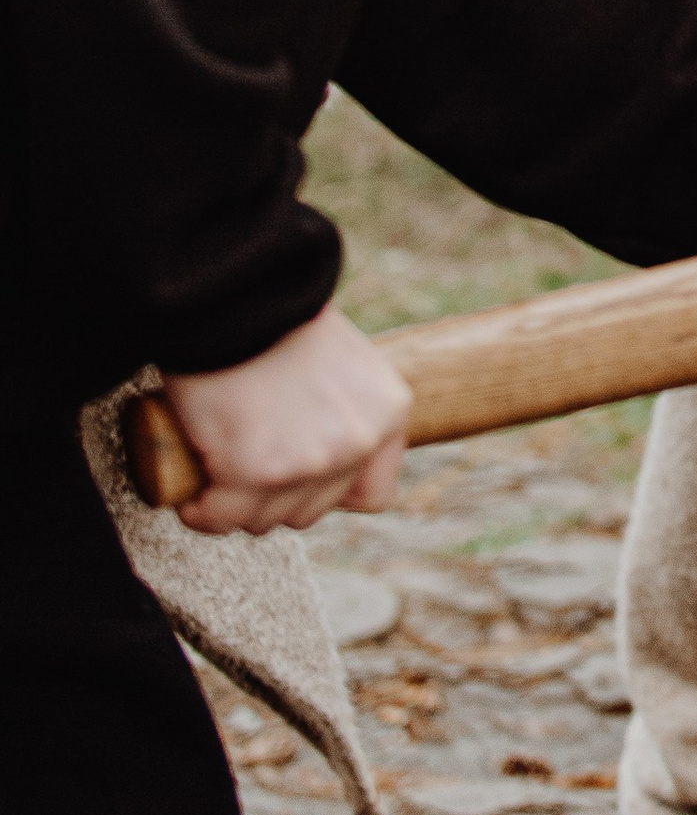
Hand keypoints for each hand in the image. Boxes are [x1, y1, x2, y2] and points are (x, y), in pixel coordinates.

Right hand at [163, 306, 411, 536]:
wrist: (235, 294)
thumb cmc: (277, 320)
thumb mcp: (345, 362)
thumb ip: (346, 411)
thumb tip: (322, 454)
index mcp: (387, 413)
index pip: (371, 495)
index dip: (327, 491)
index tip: (295, 473)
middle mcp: (356, 442)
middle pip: (308, 512)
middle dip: (272, 497)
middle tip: (241, 465)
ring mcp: (307, 460)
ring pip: (263, 521)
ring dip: (234, 506)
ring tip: (214, 474)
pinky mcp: (253, 469)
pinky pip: (218, 517)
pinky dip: (200, 511)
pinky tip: (192, 494)